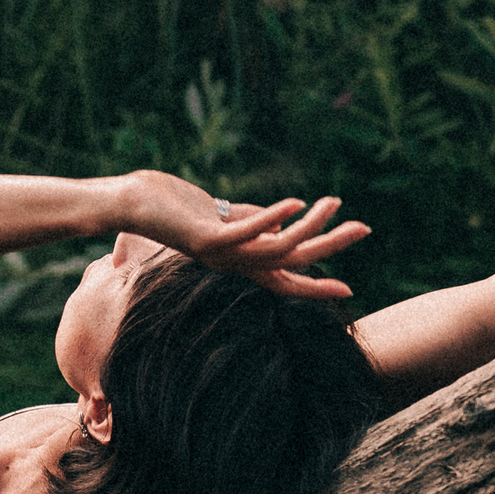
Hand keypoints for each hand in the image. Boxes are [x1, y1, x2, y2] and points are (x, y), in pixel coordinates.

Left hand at [127, 172, 368, 299]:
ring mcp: (220, 253)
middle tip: (364, 228)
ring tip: (332, 203)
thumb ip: (253, 218)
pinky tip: (295, 202)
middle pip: (292, 263)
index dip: (315, 285)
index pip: (284, 278)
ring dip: (309, 226)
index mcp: (237, 260)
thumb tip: (286, 219)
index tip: (348, 290)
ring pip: (277, 249)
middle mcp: (232, 263)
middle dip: (330, 246)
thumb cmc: (173, 206)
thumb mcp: (222, 213)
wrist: (130, 204)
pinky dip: (273, 217)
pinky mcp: (205, 238)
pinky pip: (246, 231)